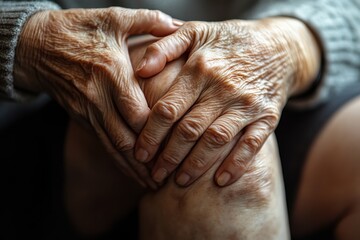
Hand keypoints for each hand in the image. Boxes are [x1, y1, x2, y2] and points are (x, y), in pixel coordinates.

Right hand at [13, 7, 178, 187]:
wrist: (38, 45)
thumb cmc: (79, 29)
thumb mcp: (113, 18)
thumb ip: (148, 21)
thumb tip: (178, 24)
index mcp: (111, 73)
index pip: (137, 111)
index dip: (157, 132)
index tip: (178, 143)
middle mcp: (99, 97)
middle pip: (127, 136)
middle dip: (149, 157)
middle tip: (171, 172)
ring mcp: (88, 110)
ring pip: (114, 146)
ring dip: (134, 167)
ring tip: (153, 183)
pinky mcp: (82, 117)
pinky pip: (103, 143)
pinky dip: (118, 160)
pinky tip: (132, 171)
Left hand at [135, 17, 320, 186]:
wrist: (277, 45)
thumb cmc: (228, 41)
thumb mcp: (195, 31)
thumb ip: (164, 47)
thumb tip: (139, 70)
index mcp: (200, 69)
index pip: (168, 109)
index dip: (150, 134)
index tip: (139, 153)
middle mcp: (223, 88)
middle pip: (189, 129)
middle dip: (168, 156)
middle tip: (154, 174)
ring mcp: (247, 104)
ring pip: (216, 140)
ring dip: (196, 165)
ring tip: (179, 182)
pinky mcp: (267, 116)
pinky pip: (251, 144)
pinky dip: (236, 164)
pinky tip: (220, 181)